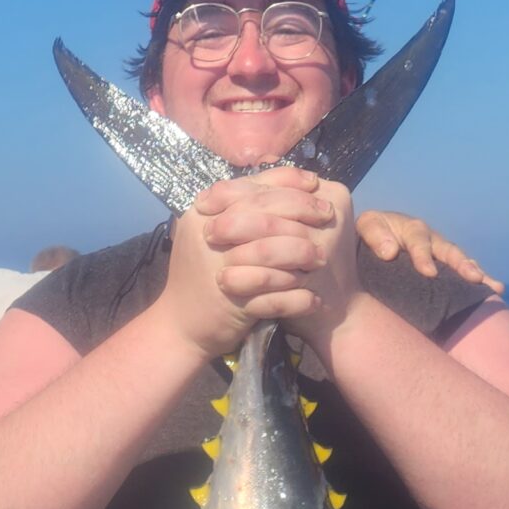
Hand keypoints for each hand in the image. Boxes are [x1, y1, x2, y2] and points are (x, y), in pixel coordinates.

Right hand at [155, 171, 361, 362]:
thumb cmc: (203, 276)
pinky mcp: (232, 302)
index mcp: (204, 214)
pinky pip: (273, 297)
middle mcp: (208, 236)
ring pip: (269, 251)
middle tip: (328, 214)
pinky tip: (315, 298)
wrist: (181, 327)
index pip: (251, 187)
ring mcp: (219, 268)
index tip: (315, 183)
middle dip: (301, 210)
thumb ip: (240, 209)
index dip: (286, 181)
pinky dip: (297, 299)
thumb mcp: (214, 234)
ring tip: (323, 257)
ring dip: (301, 252)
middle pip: (262, 212)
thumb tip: (283, 184)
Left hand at [356, 209, 502, 291]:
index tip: (429, 272)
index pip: (420, 241)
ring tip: (494, 288)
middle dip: (463, 265)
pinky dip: (476, 284)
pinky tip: (492, 294)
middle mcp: (432, 240)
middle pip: (450, 252)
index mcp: (413, 229)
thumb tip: (390, 252)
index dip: (424, 255)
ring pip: (461, 263)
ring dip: (477, 275)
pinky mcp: (443, 269)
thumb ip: (375, 235)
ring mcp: (440, 255)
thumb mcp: (368, 226)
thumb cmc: (372, 233)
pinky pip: (460, 276)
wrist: (374, 241)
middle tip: (474, 278)